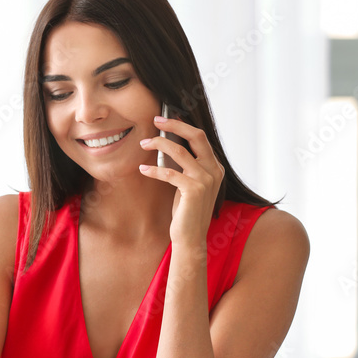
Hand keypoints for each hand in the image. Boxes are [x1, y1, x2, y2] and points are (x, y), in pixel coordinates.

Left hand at [138, 115, 224, 246]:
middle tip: (155, 120)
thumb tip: (167, 145)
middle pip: (196, 136)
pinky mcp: (194, 190)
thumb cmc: (186, 211)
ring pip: (180, 151)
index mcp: (215, 167)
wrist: (190, 238)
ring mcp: (206, 180)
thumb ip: (185, 166)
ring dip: (159, 144)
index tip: (165, 120)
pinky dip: (154, 170)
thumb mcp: (188, 184)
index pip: (200, 138)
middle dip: (175, 125)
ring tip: (143, 144)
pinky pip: (169, 173)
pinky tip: (142, 169)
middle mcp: (214, 171)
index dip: (183, 126)